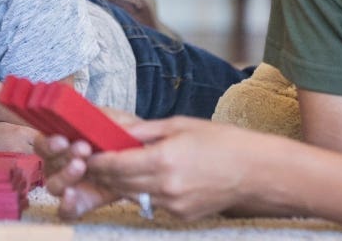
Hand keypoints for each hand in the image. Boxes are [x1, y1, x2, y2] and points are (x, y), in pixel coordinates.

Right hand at [35, 105, 139, 217]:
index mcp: (63, 141)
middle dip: (64, 155)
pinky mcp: (81, 202)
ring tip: (81, 167)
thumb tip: (102, 120)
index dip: (49, 142)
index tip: (63, 140)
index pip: (43, 142)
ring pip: (53, 185)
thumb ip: (108, 120)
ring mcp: (69, 184)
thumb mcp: (118, 123)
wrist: (141, 162)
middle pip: (48, 162)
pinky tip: (72, 196)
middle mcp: (60, 163)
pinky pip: (65, 210)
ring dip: (64, 176)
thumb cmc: (123, 137)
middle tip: (83, 149)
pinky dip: (66, 204)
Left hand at [83, 116, 254, 220]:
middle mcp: (165, 187)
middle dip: (103, 172)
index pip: (116, 165)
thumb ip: (145, 131)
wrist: (256, 172)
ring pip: (134, 195)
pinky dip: (144, 191)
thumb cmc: (222, 142)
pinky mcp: (182, 215)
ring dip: (121, 183)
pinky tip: (146, 179)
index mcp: (163, 160)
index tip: (85, 153)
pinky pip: (153, 203)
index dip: (96, 160)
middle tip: (90, 161)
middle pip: (120, 183)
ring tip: (114, 169)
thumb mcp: (180, 125)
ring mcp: (173, 205)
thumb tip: (118, 130)